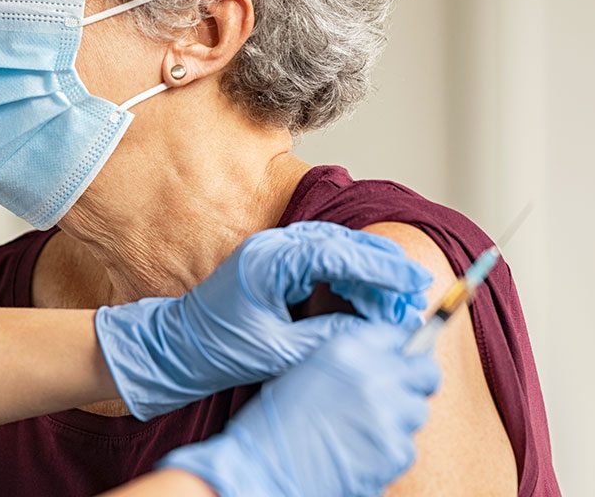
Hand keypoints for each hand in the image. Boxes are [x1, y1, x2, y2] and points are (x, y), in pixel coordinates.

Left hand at [95, 221, 430, 418]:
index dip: (380, 267)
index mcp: (269, 261)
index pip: (337, 253)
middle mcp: (271, 246)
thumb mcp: (280, 352)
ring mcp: (272, 250)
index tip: (413, 282)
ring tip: (398, 297)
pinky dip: (348, 274)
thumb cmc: (219, 350)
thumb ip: (329, 338)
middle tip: (416, 290)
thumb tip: (377, 332)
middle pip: (341, 243)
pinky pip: (321, 258)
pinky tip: (366, 296)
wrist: (178, 347)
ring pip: (334, 248)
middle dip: (381, 266)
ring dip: (367, 270)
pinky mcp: (274, 262)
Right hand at [160, 322, 440, 496]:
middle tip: (397, 392)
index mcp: (347, 350)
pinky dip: (388, 449)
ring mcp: (389, 414)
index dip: (402, 349)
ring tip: (364, 428)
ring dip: (399, 418)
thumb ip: (349, 361)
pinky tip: (359, 450)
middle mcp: (374, 376)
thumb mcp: (307, 370)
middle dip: (415, 380)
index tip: (402, 357)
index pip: (398, 336)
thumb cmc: (275, 422)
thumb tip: (385, 361)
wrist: (264, 467)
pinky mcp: (395, 451)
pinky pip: (407, 446)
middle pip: (425, 371)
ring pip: (417, 411)